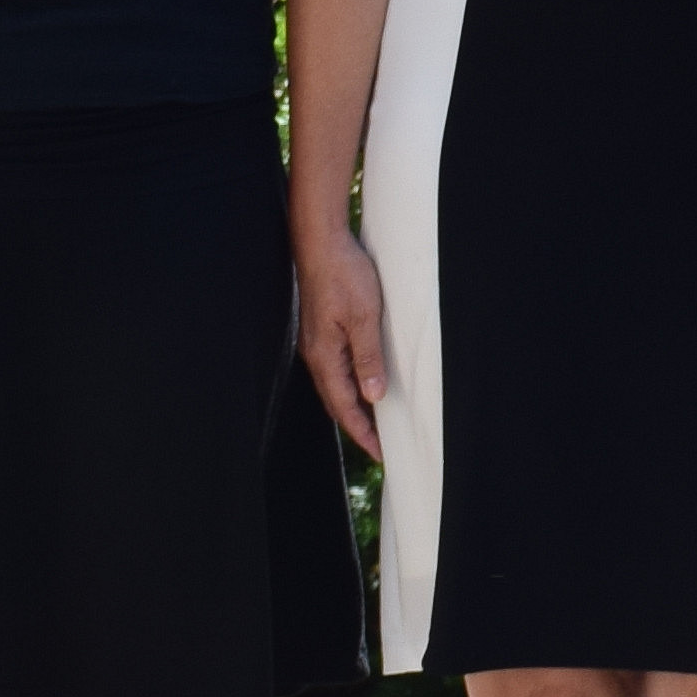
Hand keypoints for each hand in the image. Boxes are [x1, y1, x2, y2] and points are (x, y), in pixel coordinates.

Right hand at [297, 228, 391, 458]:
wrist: (322, 245)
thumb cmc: (344, 276)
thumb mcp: (364, 317)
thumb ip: (368, 357)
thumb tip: (373, 395)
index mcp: (325, 356)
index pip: (344, 405)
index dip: (362, 431)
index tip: (379, 452)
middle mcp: (317, 354)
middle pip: (336, 401)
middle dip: (357, 425)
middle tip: (379, 446)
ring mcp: (317, 343)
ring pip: (335, 385)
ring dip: (353, 406)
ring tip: (374, 423)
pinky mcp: (322, 330)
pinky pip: (336, 367)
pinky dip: (350, 384)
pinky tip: (362, 383)